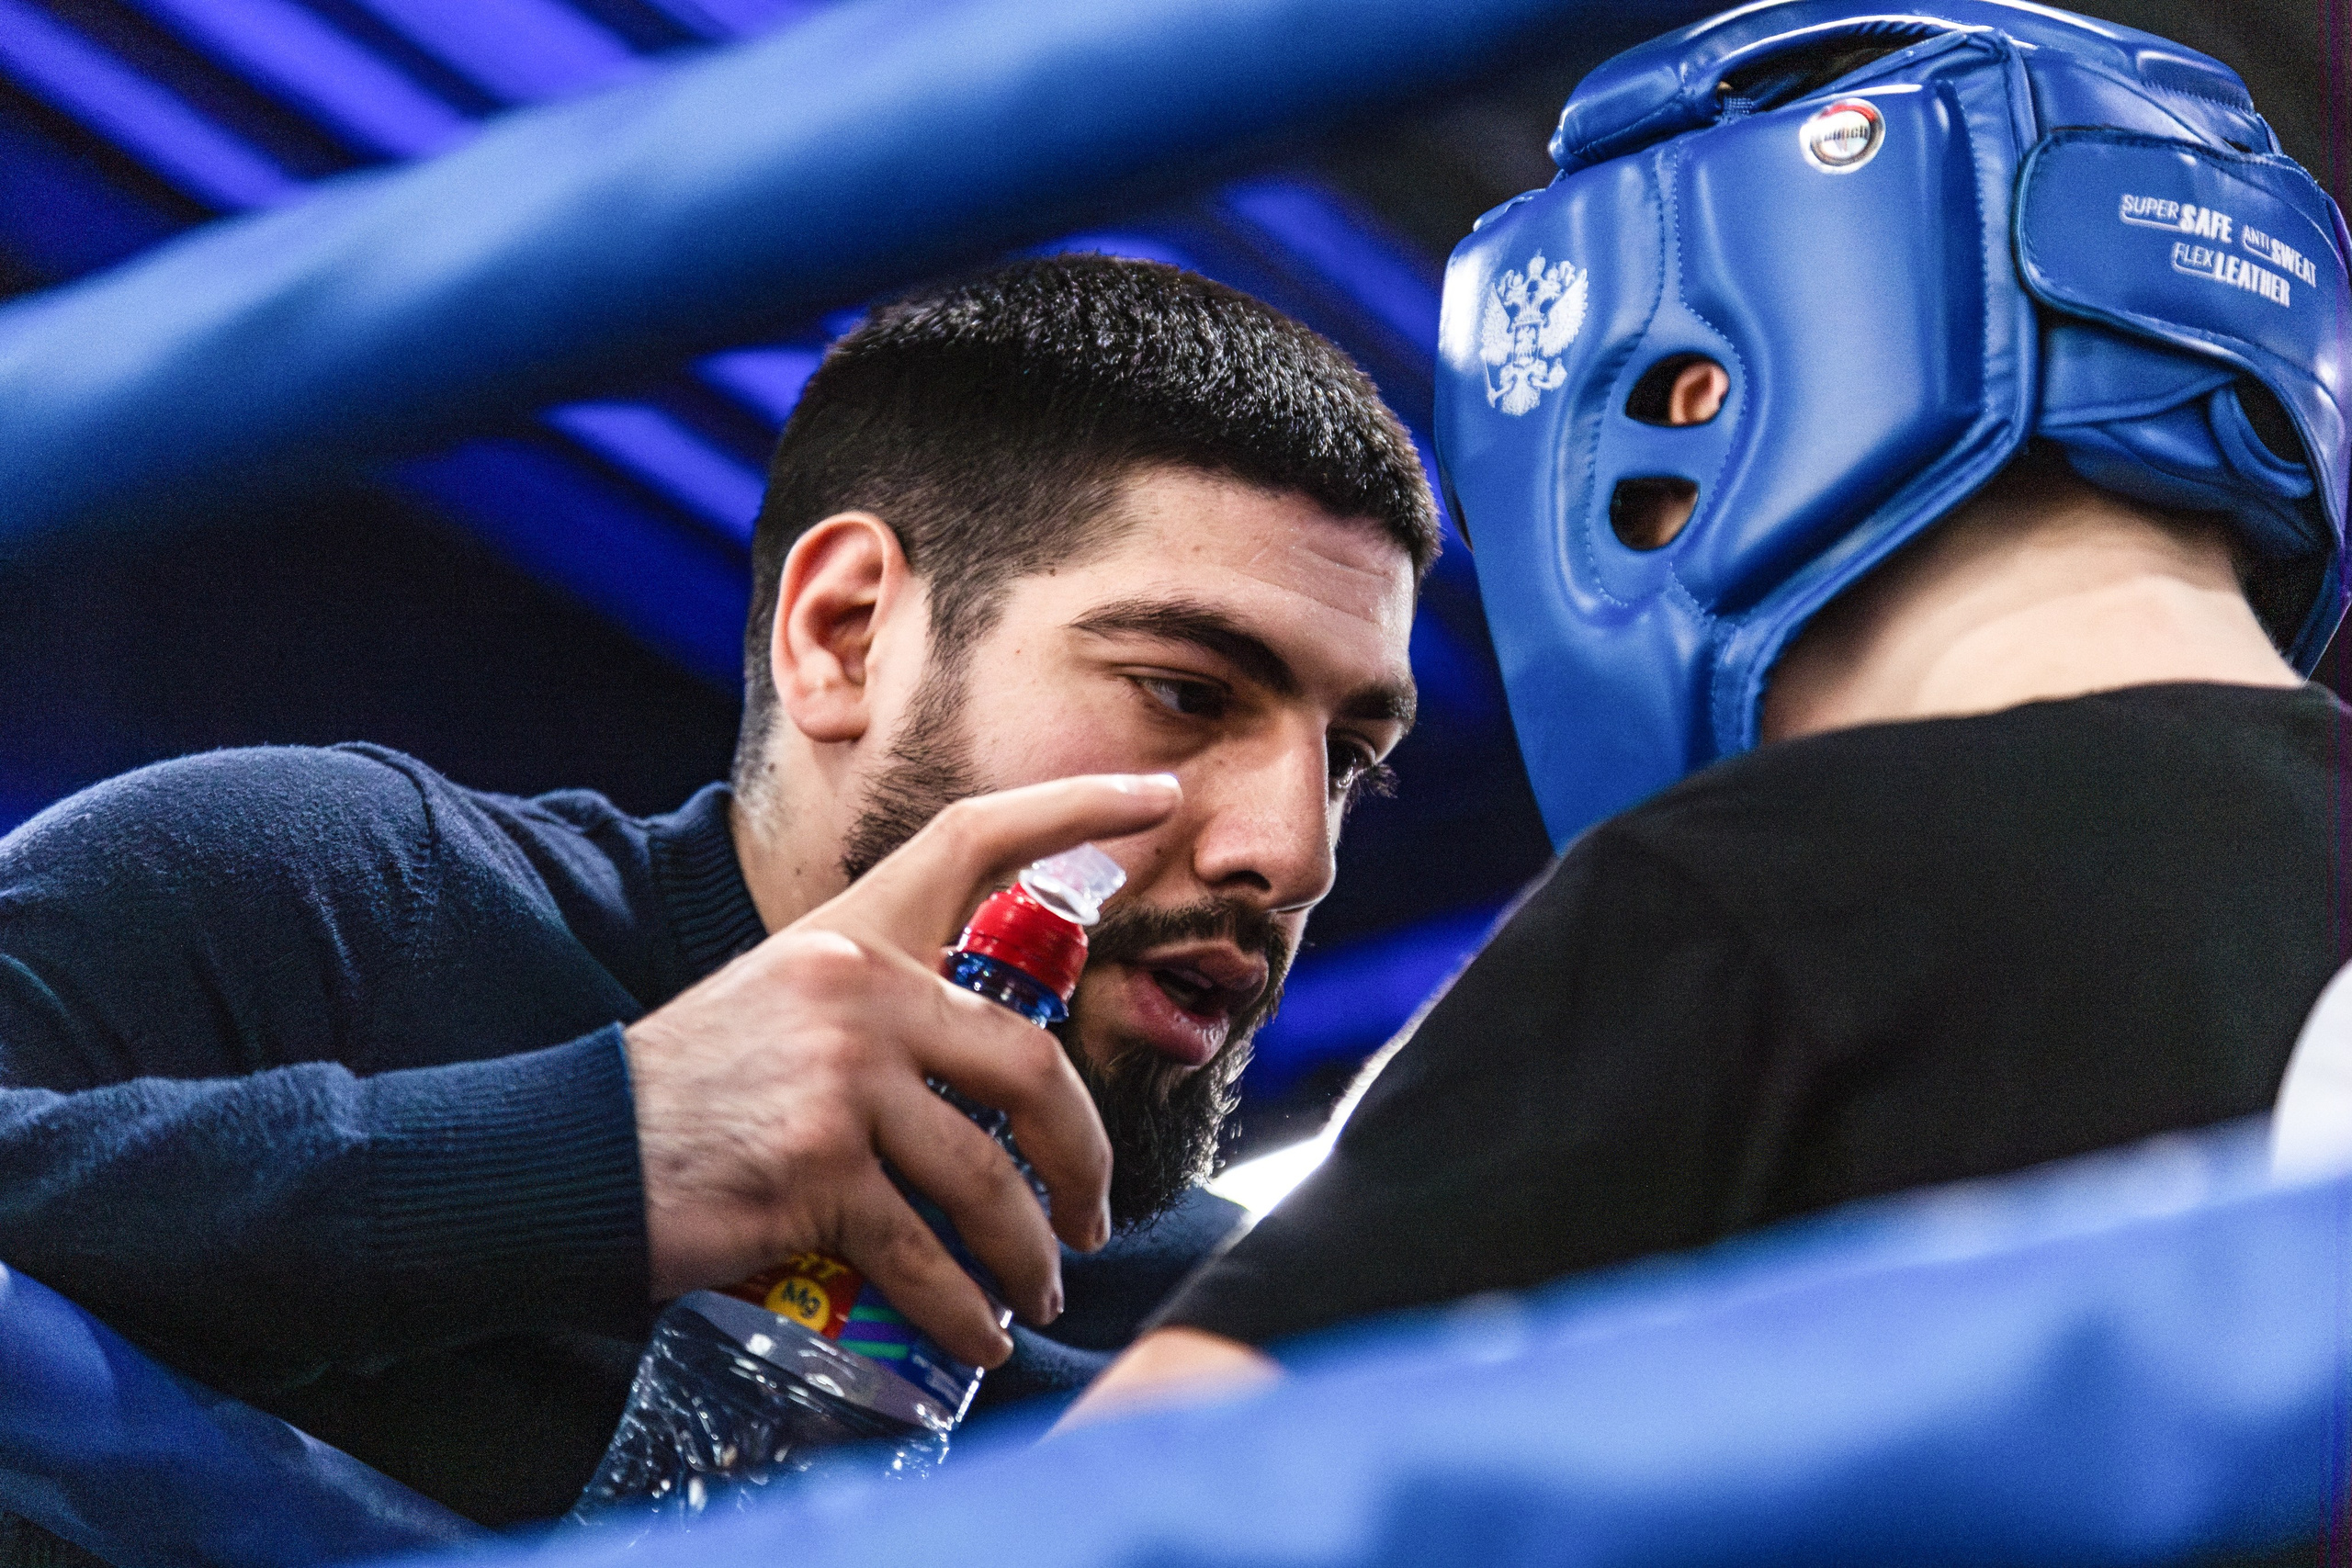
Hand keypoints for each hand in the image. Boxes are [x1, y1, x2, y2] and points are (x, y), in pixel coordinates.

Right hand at [626, 773, 1179, 1368]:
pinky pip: (926, 1256)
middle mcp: (856, 987)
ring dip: (1029, 1253)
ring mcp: (839, 1077)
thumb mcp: (785, 1007)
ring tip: (1039, 1293)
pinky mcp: (815, 1170)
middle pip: (1030, 1062)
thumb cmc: (688, 1093)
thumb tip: (988, 1081)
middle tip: (1094, 1214)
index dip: (1076, 809)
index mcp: (852, 933)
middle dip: (1084, 1154)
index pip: (974, 842)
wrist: (567, 1156)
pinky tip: (980, 1339)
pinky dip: (965, 1312)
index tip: (1158, 799)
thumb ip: (883, 1016)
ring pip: (989, 1177)